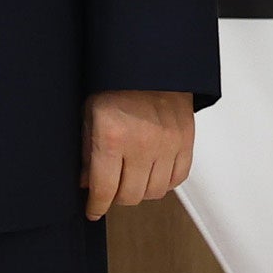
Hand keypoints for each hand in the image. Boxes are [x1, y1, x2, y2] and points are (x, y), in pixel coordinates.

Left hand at [83, 89, 194, 219]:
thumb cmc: (114, 83)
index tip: (93, 210)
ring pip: (154, 192)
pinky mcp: (186, 141)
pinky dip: (164, 182)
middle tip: (110, 189)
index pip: (104, 188)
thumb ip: (88, 151)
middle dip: (116, 197)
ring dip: (140, 191)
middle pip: (130, 196)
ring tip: (131, 179)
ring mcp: (167, 145)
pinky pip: (177, 178)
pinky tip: (152, 172)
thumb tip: (86, 182)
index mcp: (112, 137)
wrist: (149, 62)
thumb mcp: (89, 113)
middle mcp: (142, 145)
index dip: (96, 205)